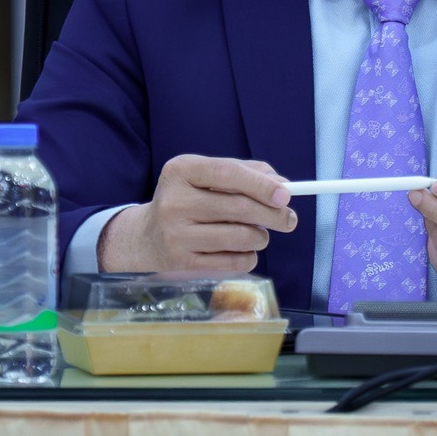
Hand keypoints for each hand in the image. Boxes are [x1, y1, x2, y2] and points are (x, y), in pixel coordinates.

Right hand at [97, 155, 295, 273]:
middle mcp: (174, 201)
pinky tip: (241, 250)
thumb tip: (281, 185)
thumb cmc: (188, 201)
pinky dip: (248, 256)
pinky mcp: (183, 264)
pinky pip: (234, 262)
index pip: (228, 174)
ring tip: (258, 234)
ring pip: (240, 236)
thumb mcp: (206, 177)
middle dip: (273, 214)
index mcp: (180, 171)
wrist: (147, 238)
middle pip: (238, 207)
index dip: (261, 185)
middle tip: (288, 219)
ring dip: (260, 236)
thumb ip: (244, 173)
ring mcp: (176, 235)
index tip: (286, 195)